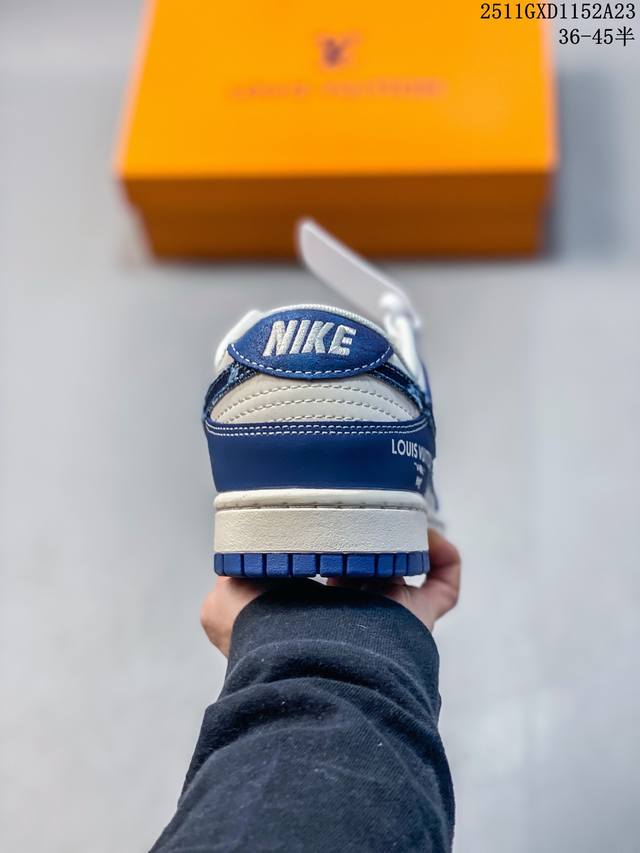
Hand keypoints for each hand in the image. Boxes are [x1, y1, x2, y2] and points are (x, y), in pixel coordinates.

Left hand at [200, 529, 460, 655]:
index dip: (326, 539)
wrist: (306, 662)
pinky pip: (443, 583)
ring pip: (404, 568)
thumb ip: (232, 573)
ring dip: (405, 536)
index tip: (326, 511)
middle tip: (366, 503)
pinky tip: (426, 532)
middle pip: (368, 564)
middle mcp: (348, 612)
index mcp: (307, 608)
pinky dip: (443, 555)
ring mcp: (387, 615)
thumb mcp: (223, 602)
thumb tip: (241, 554)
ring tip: (395, 507)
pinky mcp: (418, 616)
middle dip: (369, 533)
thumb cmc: (265, 631)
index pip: (320, 569)